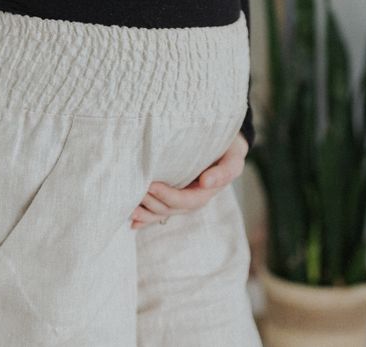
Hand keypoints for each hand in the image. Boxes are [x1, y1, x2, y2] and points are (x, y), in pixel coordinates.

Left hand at [129, 132, 247, 229]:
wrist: (226, 144)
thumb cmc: (229, 148)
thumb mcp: (234, 157)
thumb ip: (225, 171)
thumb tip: (206, 183)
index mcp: (209, 191)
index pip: (188, 200)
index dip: (169, 197)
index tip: (152, 186)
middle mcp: (195, 198)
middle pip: (172, 208)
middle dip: (153, 202)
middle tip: (137, 189)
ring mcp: (184, 198)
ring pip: (164, 211)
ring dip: (147, 212)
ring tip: (130, 206)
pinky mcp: (175, 195)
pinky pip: (161, 211)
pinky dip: (147, 217)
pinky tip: (133, 221)